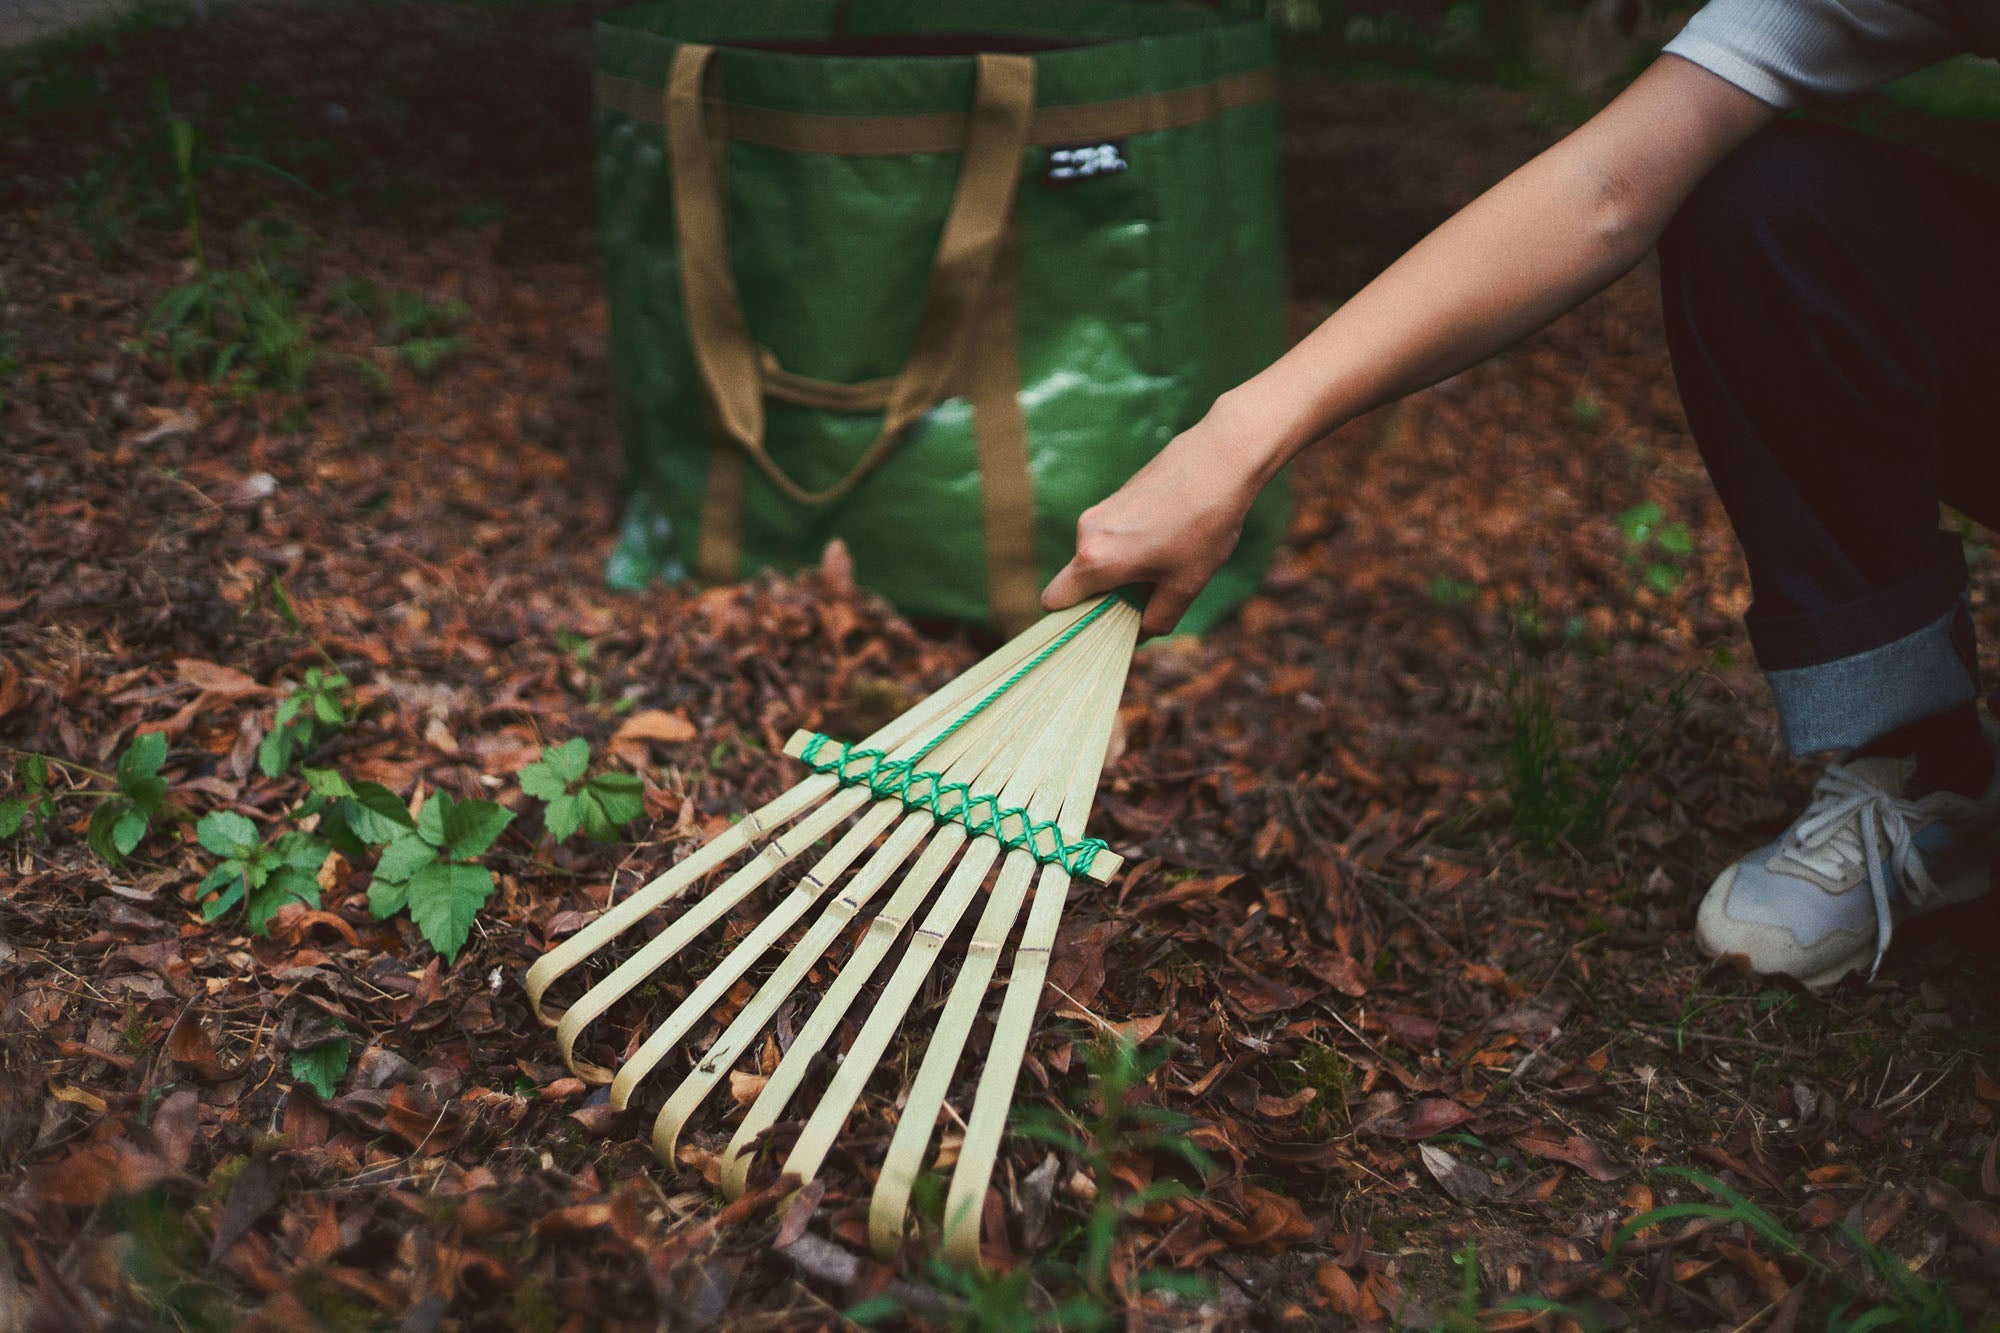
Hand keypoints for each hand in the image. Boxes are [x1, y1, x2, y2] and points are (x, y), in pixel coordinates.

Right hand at [1041, 406, 1266, 636]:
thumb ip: (1156, 619)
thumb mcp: (1186, 585)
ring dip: (1123, 571)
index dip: (1071, 619)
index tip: (1102, 625)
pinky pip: (1111, 537)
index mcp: (1095, 560)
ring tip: (1169, 561)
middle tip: (1150, 598)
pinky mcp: (1116, 496)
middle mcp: (1087, 533)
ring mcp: (1099, 511)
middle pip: (1079, 581)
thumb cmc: (1204, 524)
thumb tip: (1140, 632)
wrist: (1220, 460)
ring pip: (1098, 557)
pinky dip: (1131, 548)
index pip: (1054, 600)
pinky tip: (1171, 538)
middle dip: (1107, 596)